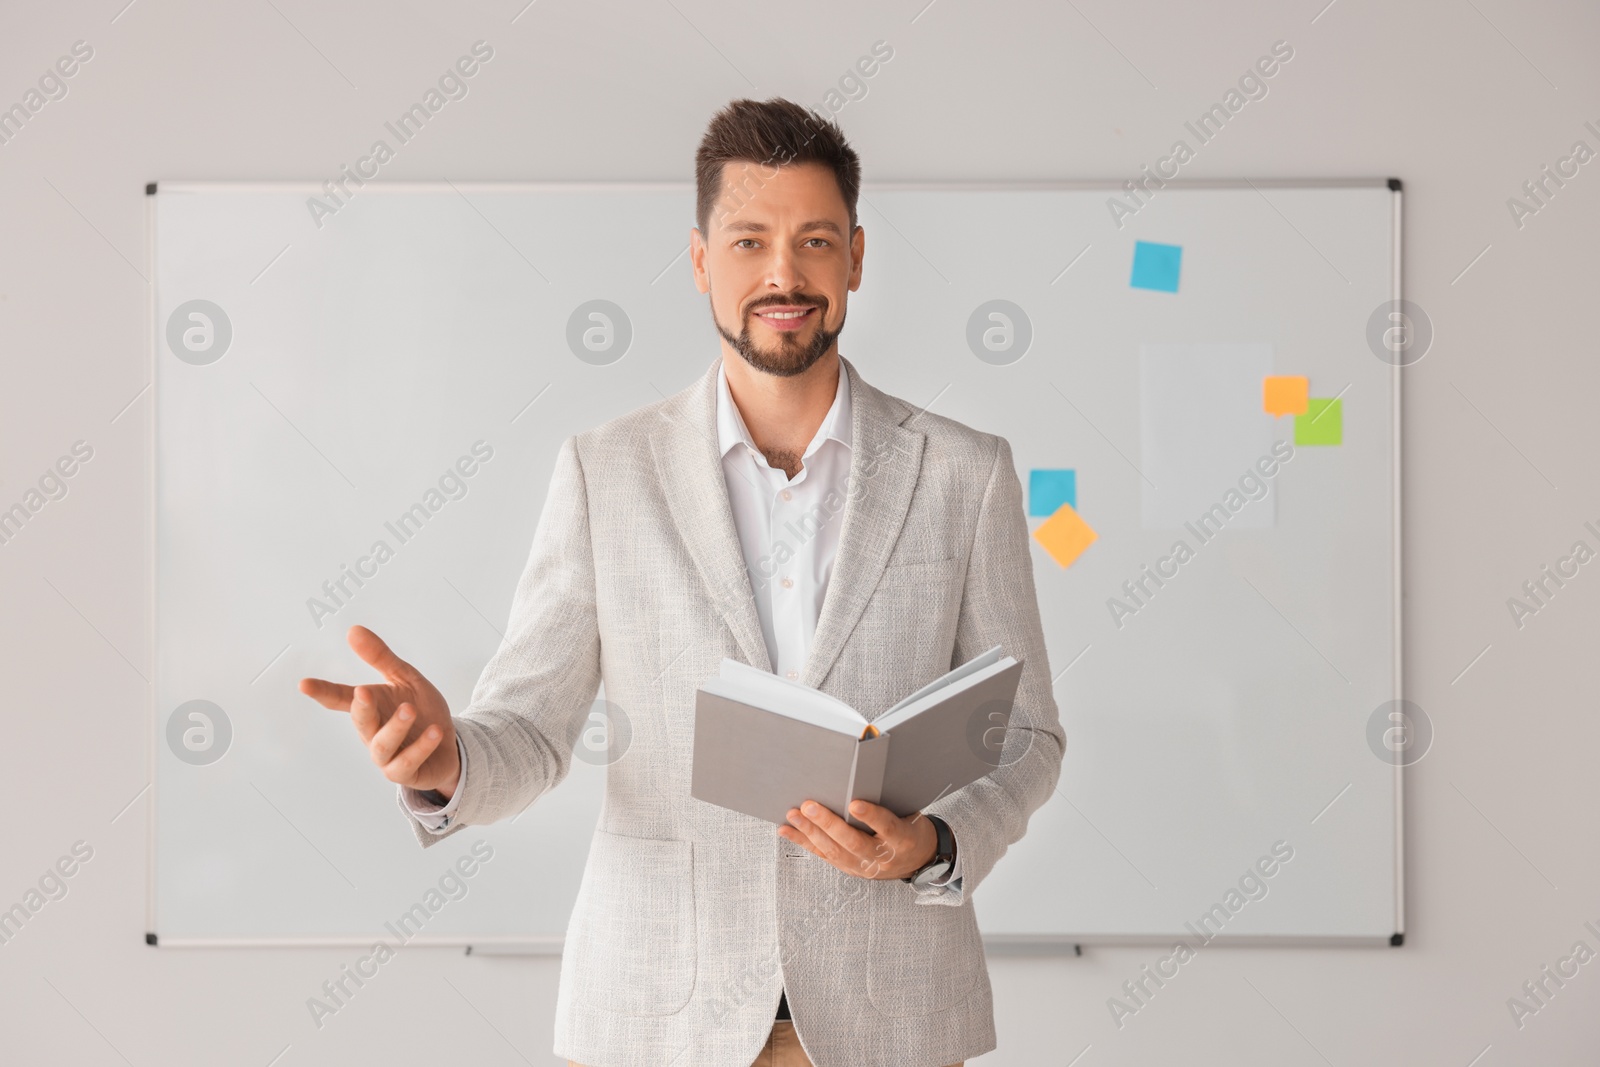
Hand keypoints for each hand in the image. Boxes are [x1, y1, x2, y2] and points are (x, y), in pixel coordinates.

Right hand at [298, 625, 460, 796]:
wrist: (449, 743)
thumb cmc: (422, 711)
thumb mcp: (405, 678)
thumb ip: (380, 657)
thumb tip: (353, 630)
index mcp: (371, 707)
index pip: (341, 698)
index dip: (323, 692)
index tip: (304, 684)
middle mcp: (373, 732)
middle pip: (360, 722)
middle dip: (361, 708)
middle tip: (364, 691)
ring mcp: (387, 755)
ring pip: (381, 746)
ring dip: (395, 728)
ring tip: (410, 709)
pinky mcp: (404, 772)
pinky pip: (407, 763)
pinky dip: (420, 748)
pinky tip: (434, 731)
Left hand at [779, 799, 937, 880]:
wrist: (917, 861)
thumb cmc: (911, 830)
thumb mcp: (910, 814)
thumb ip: (889, 801)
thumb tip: (864, 775)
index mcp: (903, 839)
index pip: (887, 827)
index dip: (871, 816)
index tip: (855, 803)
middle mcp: (883, 857)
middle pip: (854, 842)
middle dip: (829, 824)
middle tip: (809, 806)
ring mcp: (866, 866)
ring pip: (835, 852)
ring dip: (811, 832)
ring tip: (794, 815)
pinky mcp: (851, 869)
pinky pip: (824, 856)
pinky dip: (804, 842)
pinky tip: (788, 831)